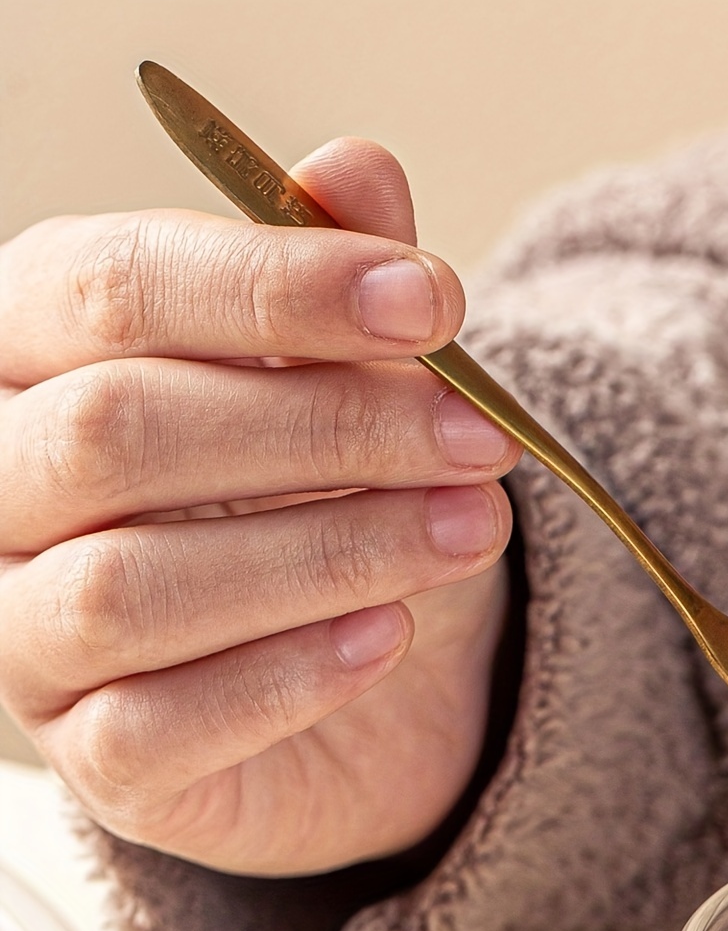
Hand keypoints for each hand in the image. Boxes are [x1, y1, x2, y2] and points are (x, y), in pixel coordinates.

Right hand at [0, 140, 519, 874]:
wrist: (375, 692)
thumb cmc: (336, 509)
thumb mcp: (359, 391)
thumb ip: (340, 290)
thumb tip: (357, 172)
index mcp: (34, 350)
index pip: (112, 289)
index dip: (277, 288)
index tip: (433, 301)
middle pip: (120, 432)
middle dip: (324, 429)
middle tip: (479, 438)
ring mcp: (27, 631)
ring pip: (129, 585)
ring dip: (323, 552)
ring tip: (467, 531)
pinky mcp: (99, 758)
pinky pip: (158, 725)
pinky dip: (285, 678)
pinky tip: (388, 635)